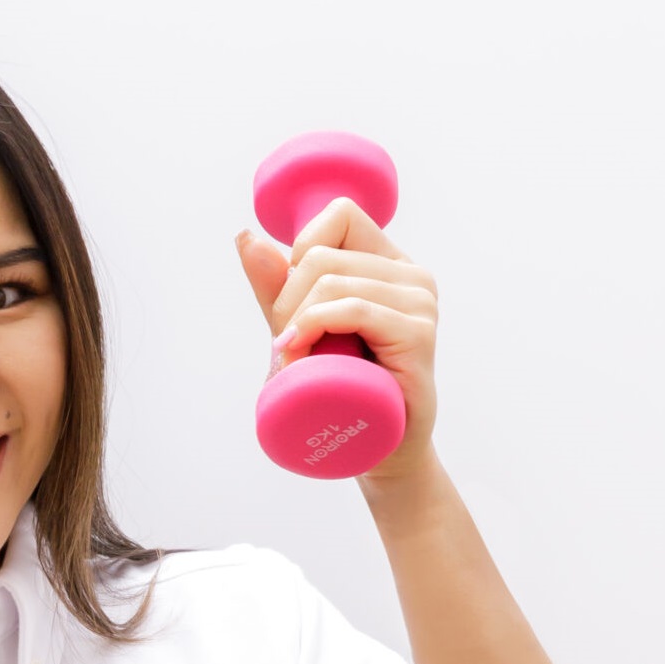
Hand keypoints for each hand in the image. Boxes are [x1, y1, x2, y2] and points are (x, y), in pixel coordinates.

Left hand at [235, 197, 439, 485]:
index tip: (295, 304)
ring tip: (296, 361)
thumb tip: (244, 236)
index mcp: (388, 263)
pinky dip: (315, 327)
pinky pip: (354, 308)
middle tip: (287, 347)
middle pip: (322, 255)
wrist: (377, 449)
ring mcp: (420, 303)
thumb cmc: (339, 389)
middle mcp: (412, 276)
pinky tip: (301, 353)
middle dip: (286, 301)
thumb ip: (274, 284)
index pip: (338, 215)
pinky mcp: (419, 334)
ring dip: (295, 323)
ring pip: (330, 282)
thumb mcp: (299, 328)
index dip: (300, 253)